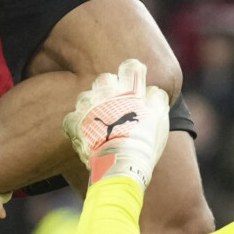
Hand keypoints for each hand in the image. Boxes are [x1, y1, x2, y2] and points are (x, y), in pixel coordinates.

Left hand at [64, 58, 171, 190]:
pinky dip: (79, 124)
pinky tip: (88, 133)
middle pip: (105, 78)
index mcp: (129, 90)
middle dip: (110, 88)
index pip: (131, 66)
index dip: (133, 73)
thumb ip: (157, 99)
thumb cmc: (144, 144)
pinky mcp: (74, 121)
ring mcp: (87, 106)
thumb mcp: (160, 119)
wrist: (121, 167)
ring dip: (93, 105)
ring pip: (87, 96)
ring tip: (101, 123)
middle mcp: (106, 92)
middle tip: (116, 105)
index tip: (133, 82)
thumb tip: (152, 91)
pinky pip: (73, 116)